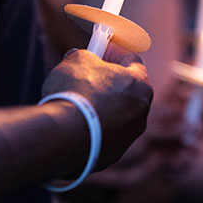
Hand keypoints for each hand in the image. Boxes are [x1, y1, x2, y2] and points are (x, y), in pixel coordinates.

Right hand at [42, 44, 152, 170]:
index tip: (98, 48)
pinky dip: (93, 127)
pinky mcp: (112, 154)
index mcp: (140, 85)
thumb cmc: (74, 92)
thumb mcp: (77, 59)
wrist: (62, 136)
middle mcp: (140, 112)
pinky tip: (74, 123)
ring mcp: (128, 136)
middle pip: (126, 89)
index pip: (132, 60)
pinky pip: (104, 134)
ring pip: (116, 114)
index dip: (113, 51)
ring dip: (101, 105)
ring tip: (77, 101)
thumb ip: (84, 55)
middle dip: (108, 79)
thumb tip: (79, 58)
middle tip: (87, 73)